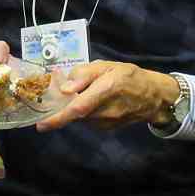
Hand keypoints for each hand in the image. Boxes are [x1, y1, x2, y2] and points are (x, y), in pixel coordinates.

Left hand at [35, 60, 178, 131]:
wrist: (153, 97)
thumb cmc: (129, 76)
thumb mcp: (107, 66)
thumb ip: (84, 74)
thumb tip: (64, 88)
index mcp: (106, 89)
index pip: (79, 107)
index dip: (59, 117)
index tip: (41, 124)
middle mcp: (106, 110)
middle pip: (74, 113)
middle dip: (59, 107)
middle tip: (52, 98)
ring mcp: (107, 123)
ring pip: (79, 117)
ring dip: (71, 108)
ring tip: (75, 94)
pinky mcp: (106, 128)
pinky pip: (87, 120)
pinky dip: (81, 111)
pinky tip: (88, 101)